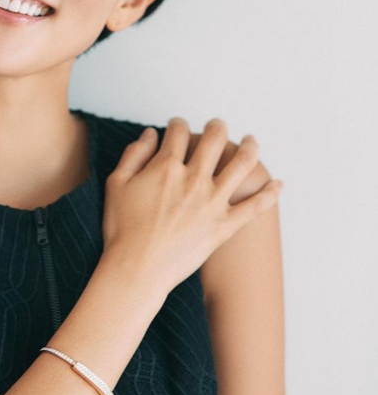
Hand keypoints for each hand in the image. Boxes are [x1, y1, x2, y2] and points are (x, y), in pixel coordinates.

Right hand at [101, 117, 282, 292]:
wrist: (137, 269)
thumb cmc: (122, 230)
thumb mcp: (116, 185)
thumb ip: (134, 155)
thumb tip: (149, 134)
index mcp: (166, 167)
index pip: (178, 133)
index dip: (178, 124)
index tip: (178, 126)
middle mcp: (194, 179)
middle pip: (214, 139)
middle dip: (216, 127)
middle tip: (216, 125)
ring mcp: (213, 202)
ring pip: (242, 163)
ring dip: (249, 146)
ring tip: (250, 141)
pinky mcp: (224, 226)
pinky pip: (255, 207)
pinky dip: (270, 194)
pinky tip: (278, 184)